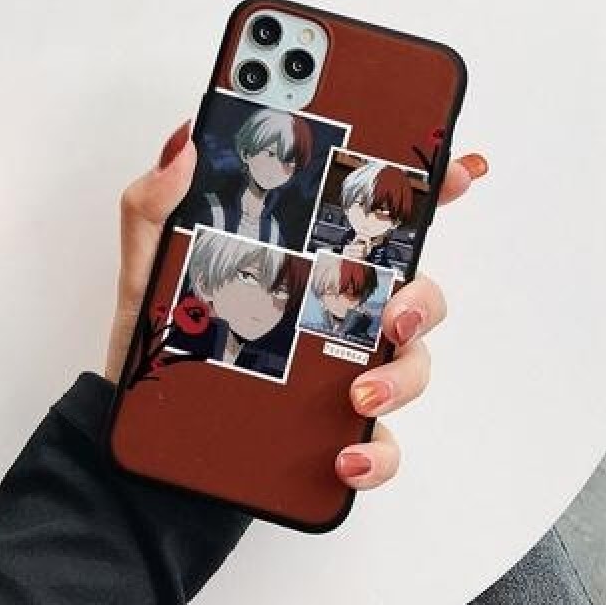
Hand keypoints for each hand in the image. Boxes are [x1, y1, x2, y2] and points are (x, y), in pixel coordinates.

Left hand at [104, 120, 487, 490]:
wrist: (148, 430)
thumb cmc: (160, 343)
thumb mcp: (149, 269)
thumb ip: (156, 205)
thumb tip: (185, 147)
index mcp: (304, 263)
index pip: (374, 222)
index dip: (425, 191)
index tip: (457, 170)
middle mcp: (334, 312)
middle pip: (412, 291)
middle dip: (421, 296)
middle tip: (392, 310)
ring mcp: (341, 371)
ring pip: (412, 363)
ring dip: (403, 376)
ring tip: (358, 392)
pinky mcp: (334, 431)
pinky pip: (381, 444)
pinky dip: (378, 454)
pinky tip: (346, 458)